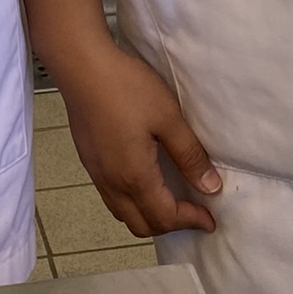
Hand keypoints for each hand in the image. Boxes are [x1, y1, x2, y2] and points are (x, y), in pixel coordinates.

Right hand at [58, 41, 221, 236]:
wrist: (82, 67)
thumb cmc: (127, 88)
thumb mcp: (168, 117)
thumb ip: (189, 155)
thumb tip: (210, 187)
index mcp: (135, 176)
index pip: (165, 218)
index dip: (190, 221)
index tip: (210, 217)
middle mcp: (112, 183)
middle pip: (141, 226)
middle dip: (170, 225)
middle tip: (192, 211)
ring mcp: (96, 173)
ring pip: (123, 214)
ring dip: (149, 216)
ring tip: (169, 199)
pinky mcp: (88, 161)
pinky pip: (111, 197)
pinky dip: (132, 203)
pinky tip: (143, 180)